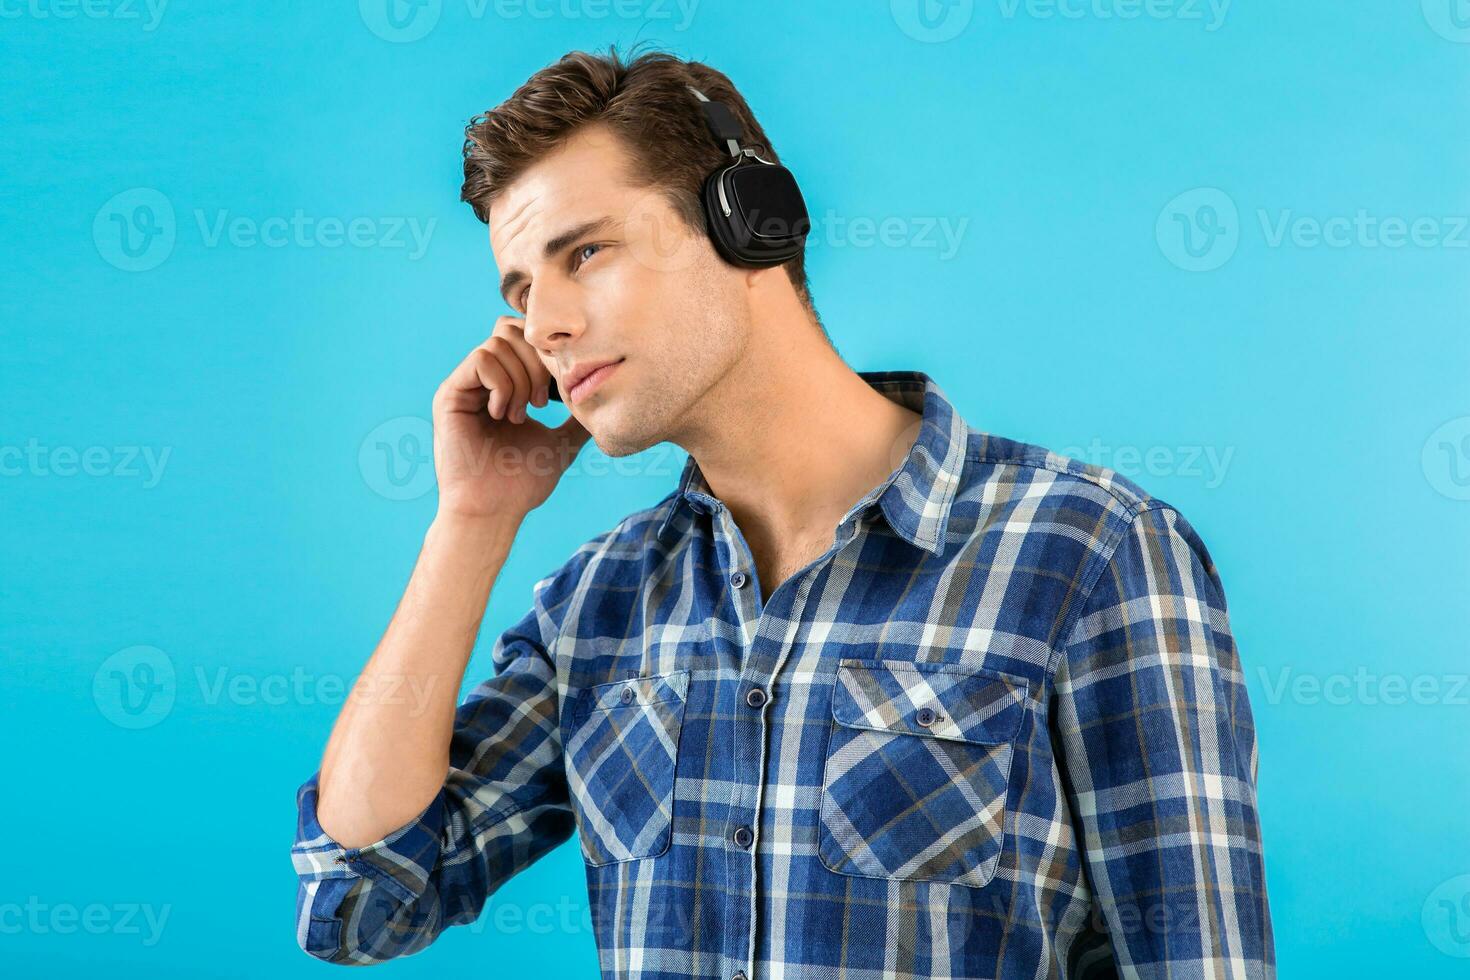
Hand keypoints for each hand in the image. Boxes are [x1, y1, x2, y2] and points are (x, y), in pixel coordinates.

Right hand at [431, 316, 590, 519]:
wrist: (494, 509)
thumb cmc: (523, 482)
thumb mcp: (561, 443)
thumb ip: (575, 419)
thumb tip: (600, 402)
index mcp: (502, 386)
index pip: (525, 338)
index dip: (547, 354)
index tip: (558, 392)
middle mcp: (480, 381)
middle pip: (511, 330)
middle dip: (536, 361)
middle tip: (541, 402)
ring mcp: (464, 385)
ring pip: (498, 343)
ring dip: (520, 378)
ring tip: (521, 414)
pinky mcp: (449, 394)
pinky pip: (481, 359)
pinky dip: (502, 383)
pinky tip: (504, 414)